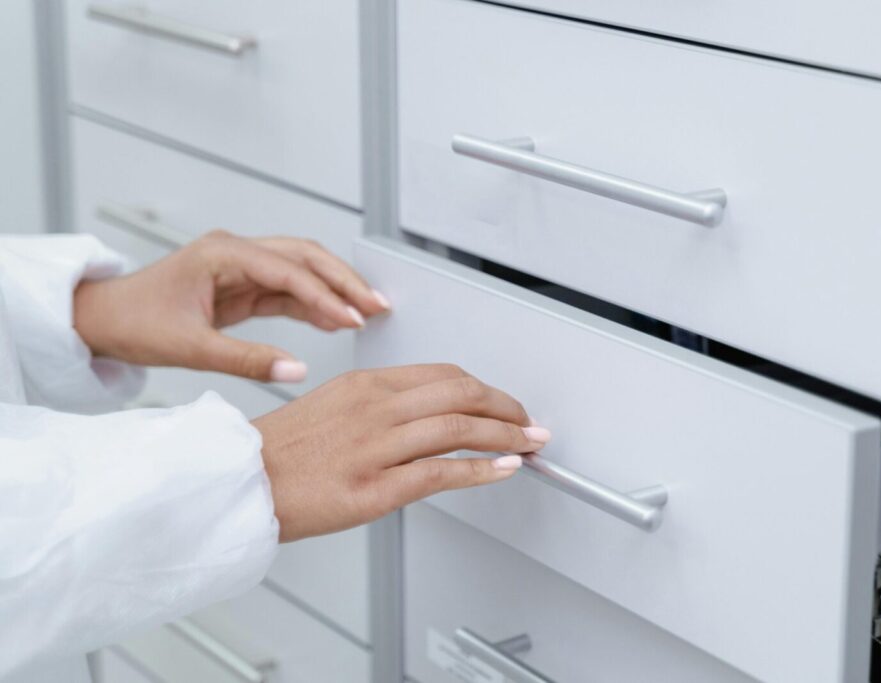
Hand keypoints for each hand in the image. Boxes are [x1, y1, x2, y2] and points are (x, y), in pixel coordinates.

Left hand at [73, 230, 389, 381]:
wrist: (102, 319)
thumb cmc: (134, 322)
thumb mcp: (191, 347)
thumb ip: (248, 360)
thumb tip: (296, 371)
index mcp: (222, 253)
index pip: (288, 270)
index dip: (325, 294)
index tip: (354, 317)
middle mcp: (235, 252)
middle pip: (305, 257)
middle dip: (343, 281)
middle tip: (377, 305)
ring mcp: (240, 267)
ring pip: (301, 270)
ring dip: (333, 290)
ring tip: (367, 312)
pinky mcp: (241, 286)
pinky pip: (287, 290)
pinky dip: (313, 304)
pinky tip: (335, 320)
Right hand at [252, 363, 552, 541]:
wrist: (242, 485)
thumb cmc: (282, 452)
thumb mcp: (332, 407)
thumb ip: (379, 405)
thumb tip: (427, 413)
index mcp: (366, 385)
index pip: (444, 375)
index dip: (485, 388)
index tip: (504, 402)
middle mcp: (375, 408)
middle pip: (461, 394)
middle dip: (506, 407)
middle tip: (526, 421)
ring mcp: (377, 447)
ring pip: (459, 428)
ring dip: (506, 436)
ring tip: (528, 444)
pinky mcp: (375, 488)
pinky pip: (442, 472)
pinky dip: (482, 469)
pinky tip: (504, 469)